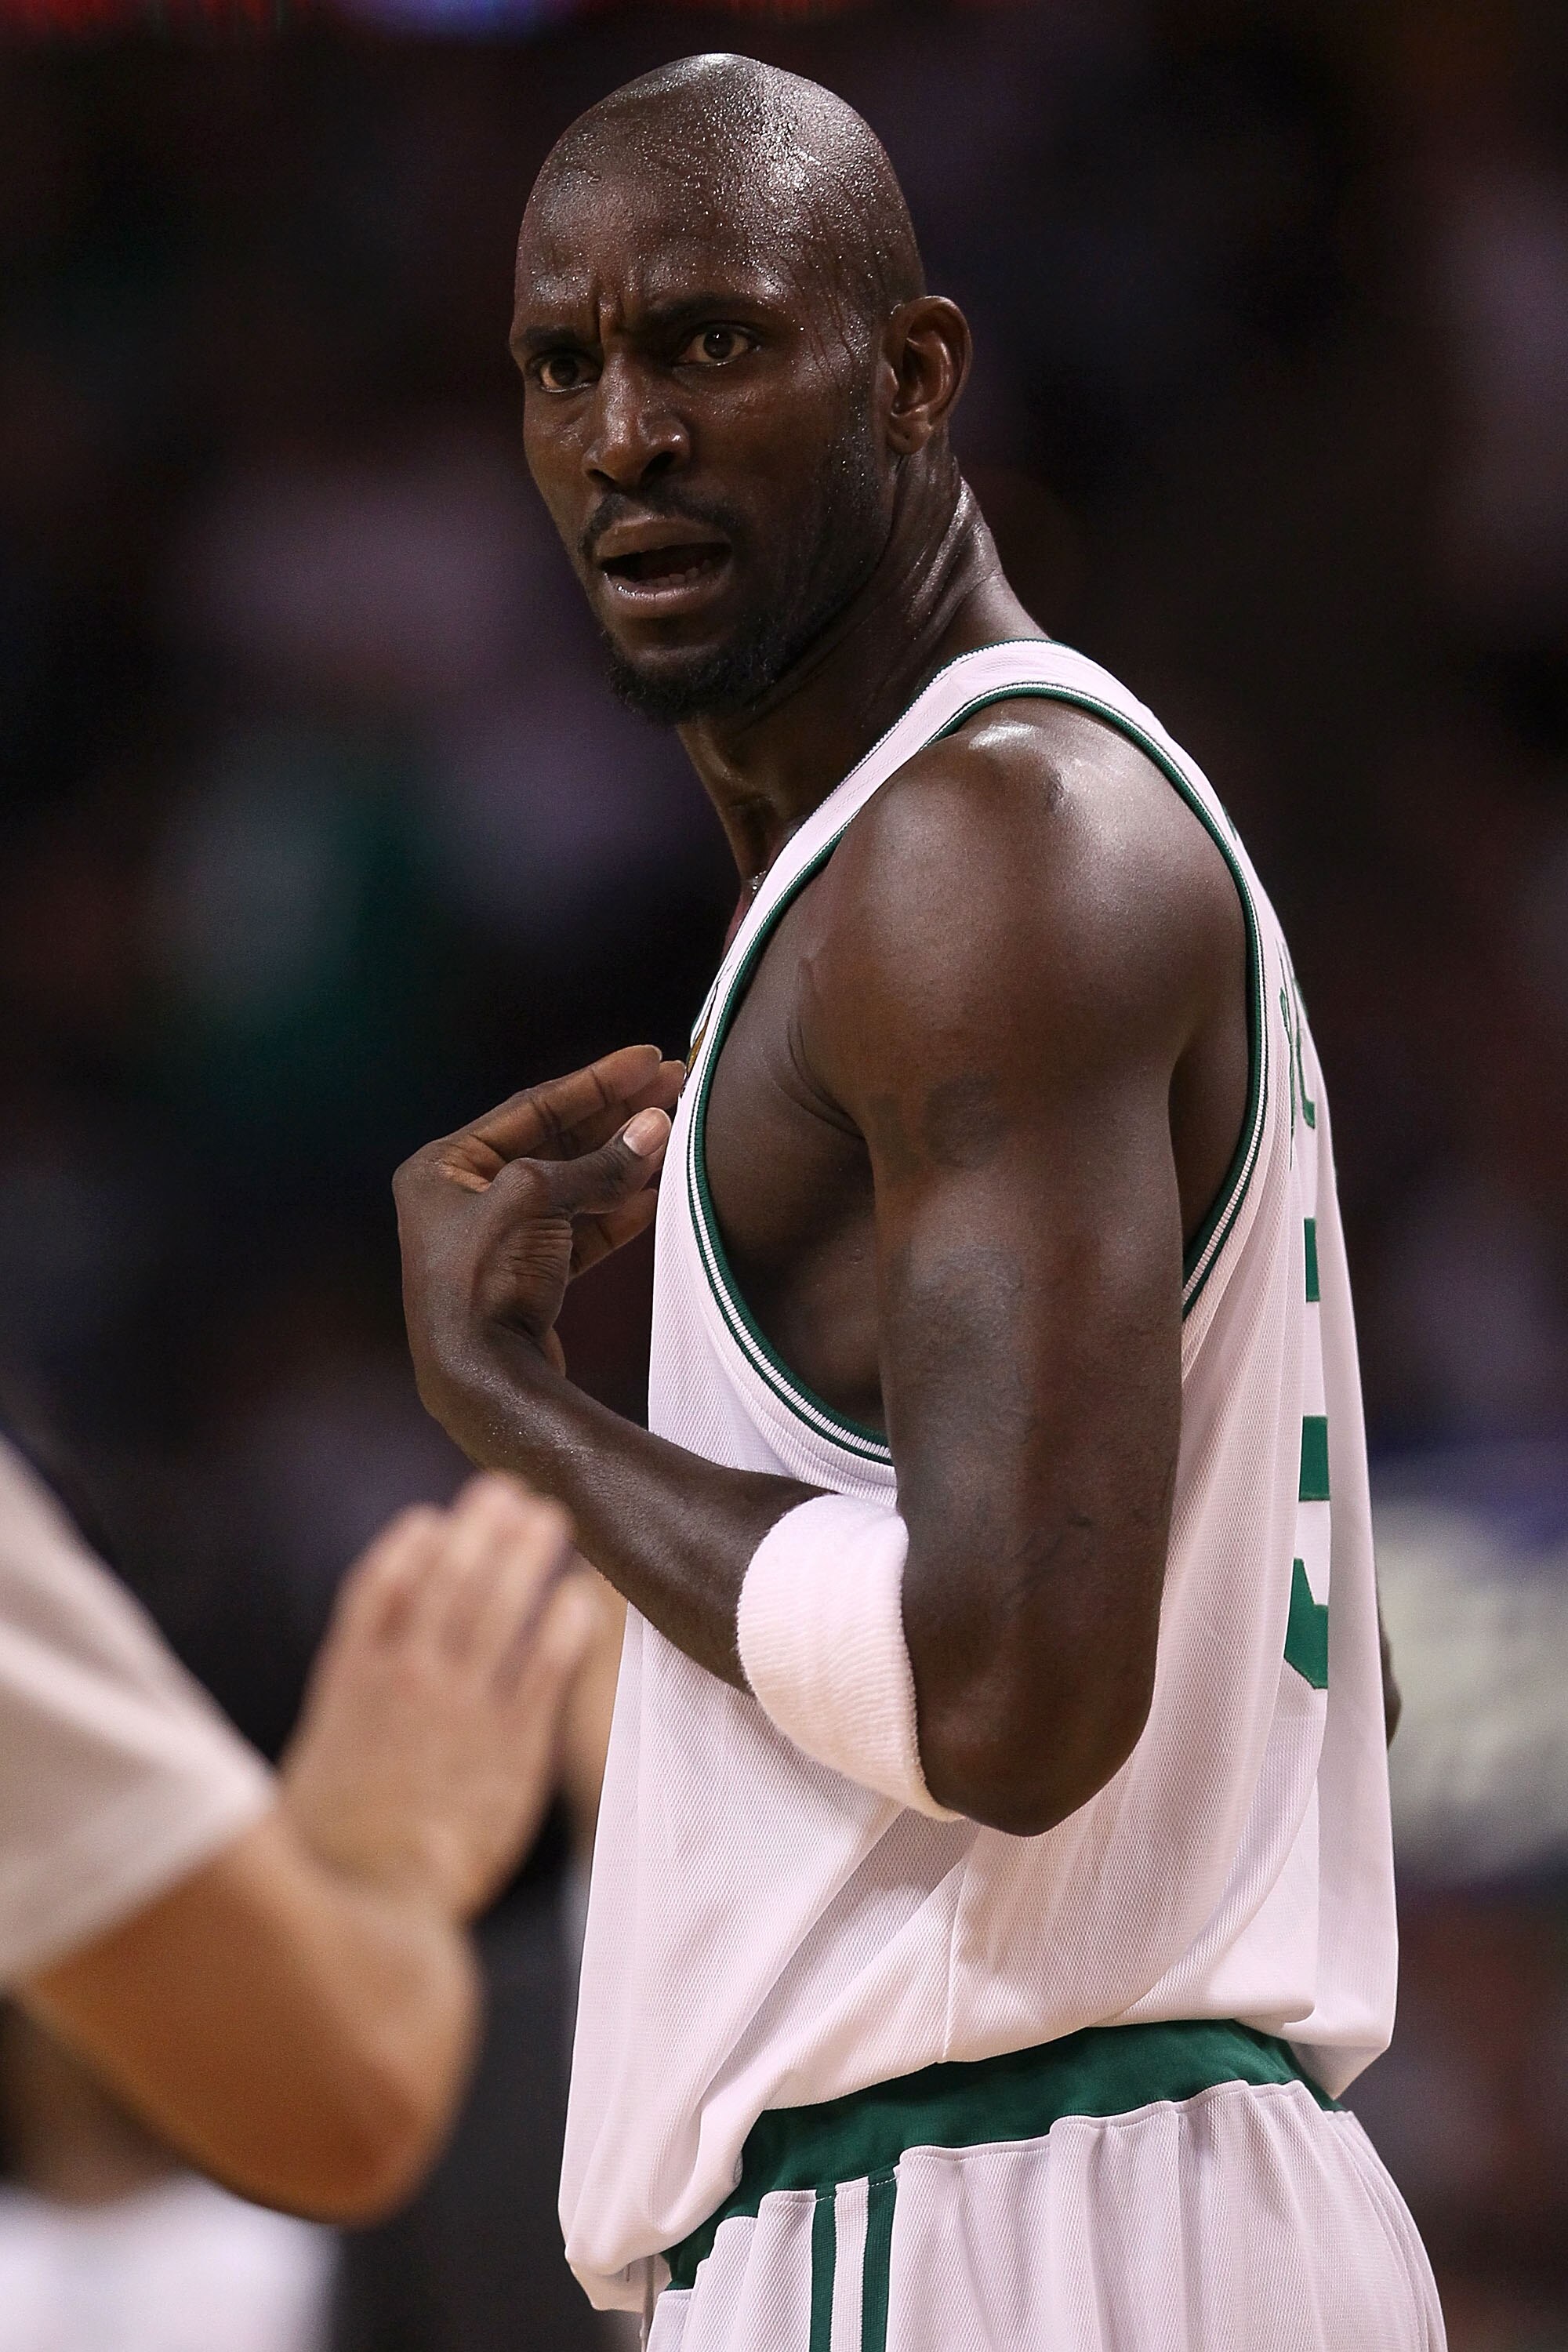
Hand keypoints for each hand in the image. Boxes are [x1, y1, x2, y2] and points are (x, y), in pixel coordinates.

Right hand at [279, 1475, 598, 1922]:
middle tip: (510, 1492)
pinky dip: (563, 1625)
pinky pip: (545, 1667)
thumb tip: (368, 1685)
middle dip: (481, 1527)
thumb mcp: (318, 1764)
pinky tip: (581, 1599)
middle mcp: (406, 1676)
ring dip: (525, 1554)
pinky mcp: (511, 1743)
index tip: (433, 1518)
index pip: (379, 1586)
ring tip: (551, 1519)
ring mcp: (460, 1705)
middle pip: (449, 1578)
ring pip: (498, 1606)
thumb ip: (348, 1713)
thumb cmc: (332, 1852)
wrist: (368, 1903)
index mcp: (350, 1678)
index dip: (409, 1545)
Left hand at [393, 1044, 680, 1422]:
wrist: (483, 1382)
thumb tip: (654, 1128)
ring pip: (571, 1186)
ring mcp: (494, 1240)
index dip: (596, 1081)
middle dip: (615, 1117)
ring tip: (675, 1135)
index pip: (533, 1107)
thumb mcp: (538, 1200)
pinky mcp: (524, 1278)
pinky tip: (656, 1191)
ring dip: (622, 1162)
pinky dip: (617, 1211)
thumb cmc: (487, 1281)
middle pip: (555, 1141)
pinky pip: (578, 1230)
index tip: (648, 1058)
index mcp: (442, 1167)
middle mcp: (461, 1199)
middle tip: (674, 1088)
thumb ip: (598, 1164)